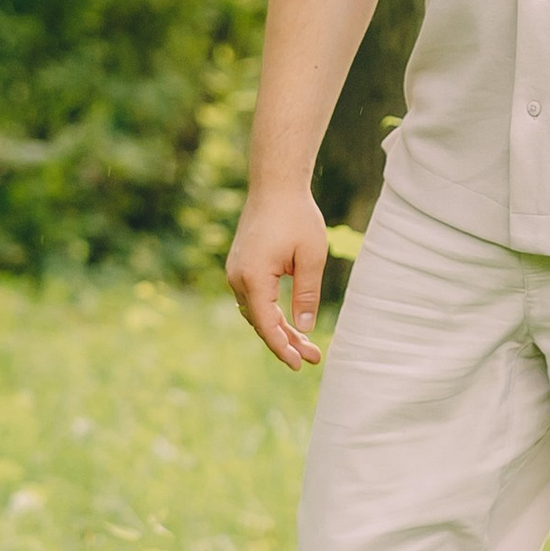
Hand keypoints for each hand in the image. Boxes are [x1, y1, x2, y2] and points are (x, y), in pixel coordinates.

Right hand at [226, 185, 332, 372]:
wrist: (275, 186)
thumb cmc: (297, 217)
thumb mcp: (312, 257)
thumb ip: (307, 294)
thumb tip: (305, 327)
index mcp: (253, 278)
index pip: (267, 325)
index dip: (283, 348)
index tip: (301, 364)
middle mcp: (237, 278)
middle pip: (261, 323)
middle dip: (286, 342)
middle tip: (313, 358)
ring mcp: (236, 272)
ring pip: (256, 312)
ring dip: (279, 329)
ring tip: (306, 345)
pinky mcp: (241, 266)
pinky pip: (254, 299)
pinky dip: (271, 313)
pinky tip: (289, 323)